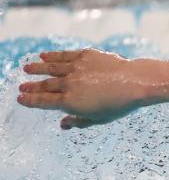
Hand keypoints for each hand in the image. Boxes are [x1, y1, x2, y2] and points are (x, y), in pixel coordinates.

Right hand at [18, 49, 147, 129]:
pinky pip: (64, 55)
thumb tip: (63, 124)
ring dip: (37, 68)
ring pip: (51, 67)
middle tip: (22, 86)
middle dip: (31, 86)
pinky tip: (44, 56)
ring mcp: (76, 68)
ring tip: (28, 68)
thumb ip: (78, 121)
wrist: (136, 82)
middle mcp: (69, 84)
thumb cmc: (119, 104)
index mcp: (69, 102)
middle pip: (45, 85)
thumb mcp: (98, 119)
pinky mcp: (85, 55)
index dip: (30, 100)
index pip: (43, 101)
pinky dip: (52, 55)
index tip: (21, 98)